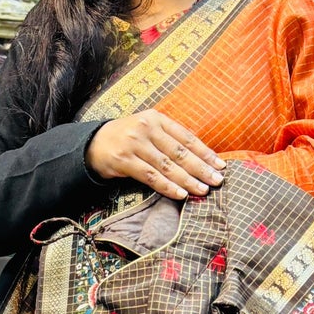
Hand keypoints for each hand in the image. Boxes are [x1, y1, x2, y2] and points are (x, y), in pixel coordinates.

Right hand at [86, 112, 224, 200]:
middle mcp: (146, 128)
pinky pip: (151, 176)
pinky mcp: (124, 160)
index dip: (205, 152)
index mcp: (156, 118)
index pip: (186, 137)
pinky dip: (167, 186)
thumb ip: (170, 138)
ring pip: (167, 165)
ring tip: (203, 190)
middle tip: (217, 180)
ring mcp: (135, 144)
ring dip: (187, 180)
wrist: (93, 143)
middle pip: (180, 152)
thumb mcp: (148, 130)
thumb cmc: (128, 138)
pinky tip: (181, 194)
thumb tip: (201, 157)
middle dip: (201, 168)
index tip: (220, 165)